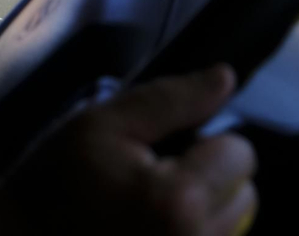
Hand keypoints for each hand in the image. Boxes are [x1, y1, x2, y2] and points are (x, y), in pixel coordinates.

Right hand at [0, 66, 257, 235]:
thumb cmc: (53, 182)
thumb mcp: (105, 122)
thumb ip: (172, 99)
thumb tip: (226, 79)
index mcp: (178, 199)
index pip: (241, 154)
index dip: (207, 141)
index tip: (167, 149)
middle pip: (245, 195)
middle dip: (210, 179)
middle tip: (155, 178)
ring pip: (231, 226)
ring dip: (204, 211)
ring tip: (150, 207)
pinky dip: (187, 234)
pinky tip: (148, 228)